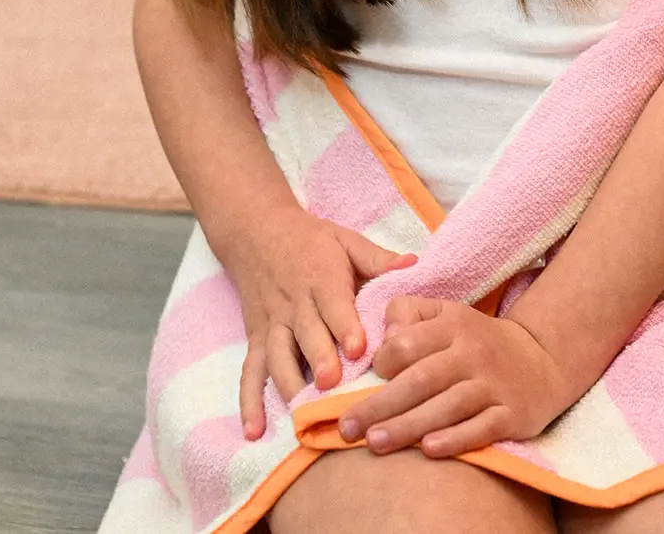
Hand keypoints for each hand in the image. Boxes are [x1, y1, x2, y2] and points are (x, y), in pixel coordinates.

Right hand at [219, 207, 417, 439]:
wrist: (257, 232)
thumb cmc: (312, 240)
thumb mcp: (345, 240)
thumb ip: (378, 258)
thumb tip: (414, 264)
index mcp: (321, 278)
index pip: (333, 303)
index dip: (346, 326)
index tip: (359, 349)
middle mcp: (294, 304)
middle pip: (306, 333)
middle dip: (319, 358)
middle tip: (332, 384)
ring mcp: (272, 324)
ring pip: (276, 356)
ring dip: (288, 383)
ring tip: (300, 412)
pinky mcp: (255, 340)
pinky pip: (249, 372)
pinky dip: (249, 402)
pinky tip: (254, 431)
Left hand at [336, 295, 571, 458]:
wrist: (539, 360)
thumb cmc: (476, 340)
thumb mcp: (446, 313)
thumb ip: (409, 313)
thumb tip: (384, 337)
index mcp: (453, 324)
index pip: (407, 343)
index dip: (383, 362)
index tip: (364, 380)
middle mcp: (473, 352)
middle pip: (420, 379)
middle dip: (380, 405)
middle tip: (347, 428)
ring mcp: (493, 384)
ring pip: (446, 407)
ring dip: (408, 427)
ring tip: (374, 443)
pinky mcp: (512, 414)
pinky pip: (480, 428)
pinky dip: (454, 439)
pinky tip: (428, 450)